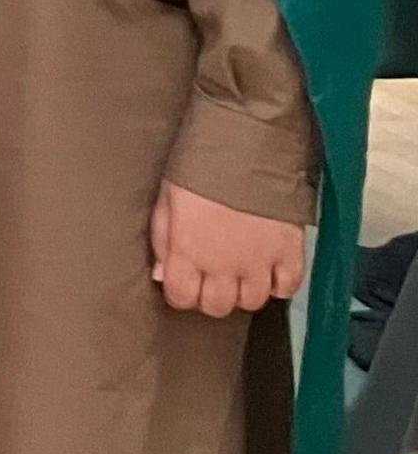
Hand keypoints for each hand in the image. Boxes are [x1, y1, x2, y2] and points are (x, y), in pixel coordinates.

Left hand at [150, 182, 306, 317]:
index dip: (181, 292)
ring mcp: (259, 262)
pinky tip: (270, 269)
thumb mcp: (166, 201)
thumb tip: (163, 274)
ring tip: (240, 271)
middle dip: (210, 295)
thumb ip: (163, 241)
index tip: (184, 281)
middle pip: (217, 306)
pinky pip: (288, 287)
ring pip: (253, 302)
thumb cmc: (199, 168)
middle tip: (211, 277)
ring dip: (244, 290)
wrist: (247, 146)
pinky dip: (279, 284)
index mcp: (187, 252)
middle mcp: (222, 265)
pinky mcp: (290, 252)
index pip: (181, 298)